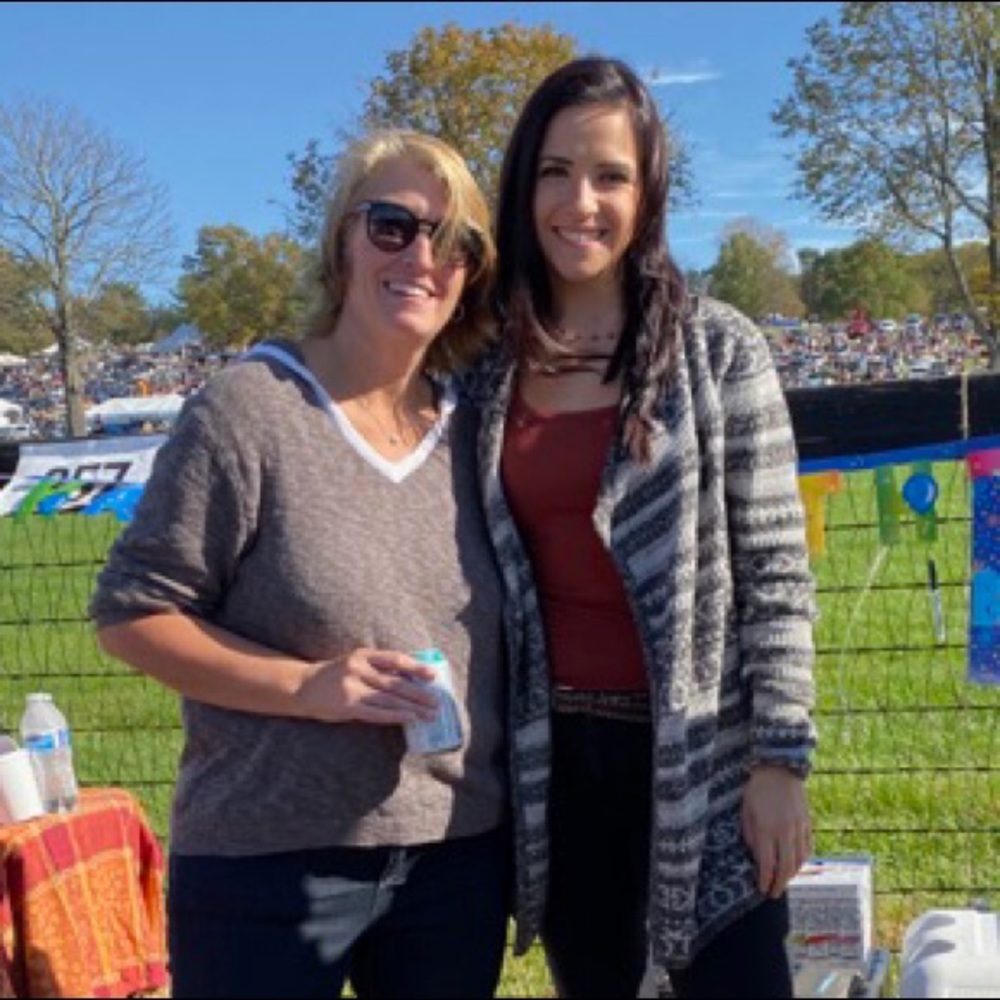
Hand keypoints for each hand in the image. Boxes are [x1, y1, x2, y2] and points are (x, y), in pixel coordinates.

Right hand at [298, 648, 439, 725]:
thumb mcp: (356, 662)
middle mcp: (359, 668)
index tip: (433, 675)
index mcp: (363, 654)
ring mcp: (352, 687)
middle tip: (437, 702)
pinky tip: (409, 719)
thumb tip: (411, 677)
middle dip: (419, 693)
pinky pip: (377, 713)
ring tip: (429, 714)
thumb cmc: (336, 675)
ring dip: (412, 708)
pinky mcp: (347, 706)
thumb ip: (378, 667)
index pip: (395, 659)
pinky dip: (395, 716)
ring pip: (390, 699)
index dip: (416, 667)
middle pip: (396, 682)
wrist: (303, 686)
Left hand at [741, 764, 812, 897]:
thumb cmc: (756, 790)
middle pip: (785, 867)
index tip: (761, 889)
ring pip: (799, 861)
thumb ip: (750, 835)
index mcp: (766, 829)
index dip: (765, 880)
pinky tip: (796, 865)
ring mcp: (799, 829)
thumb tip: (756, 856)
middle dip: (779, 884)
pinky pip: (808, 849)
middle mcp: (785, 832)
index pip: (767, 863)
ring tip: (783, 882)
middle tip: (773, 894)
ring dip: (791, 875)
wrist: (778, 770)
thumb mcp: (745, 811)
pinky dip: (802, 861)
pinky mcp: (807, 824)